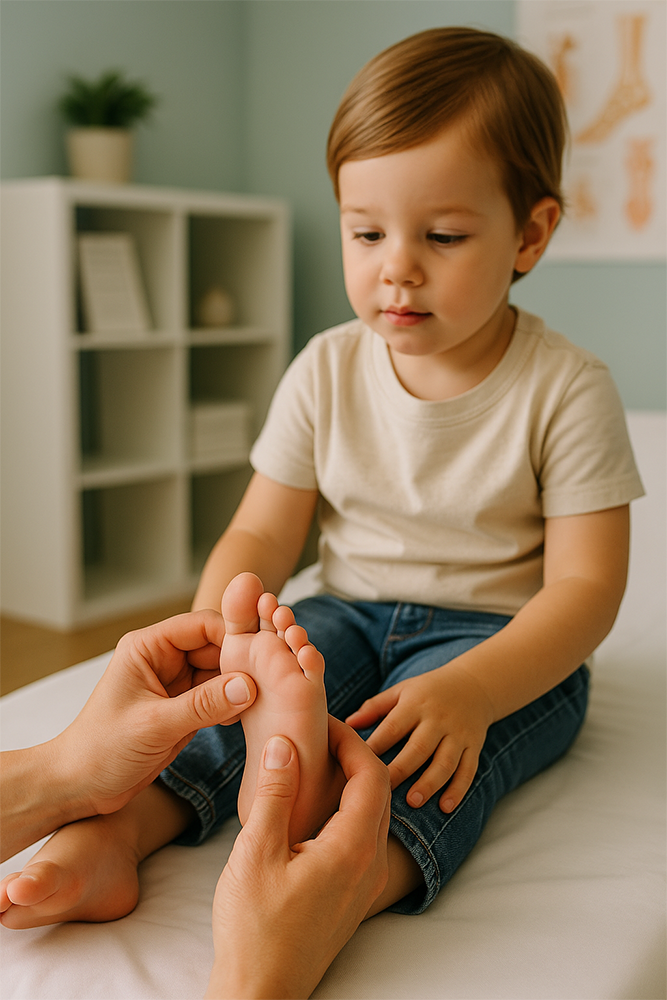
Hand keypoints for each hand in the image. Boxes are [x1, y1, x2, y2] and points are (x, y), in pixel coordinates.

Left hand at [60, 610, 258, 816]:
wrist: (81, 787)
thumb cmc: (101, 750)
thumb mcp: (155, 725)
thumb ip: (202, 705)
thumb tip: (247, 685)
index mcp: (148, 647)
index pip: (202, 625)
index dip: (234, 634)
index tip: (264, 652)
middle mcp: (163, 659)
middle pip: (217, 645)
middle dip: (243, 660)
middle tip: (274, 678)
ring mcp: (176, 684)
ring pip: (222, 671)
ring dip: (243, 683)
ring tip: (269, 696)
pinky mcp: (184, 708)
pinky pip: (219, 696)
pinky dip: (235, 703)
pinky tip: (249, 715)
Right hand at [206, 718, 390, 999]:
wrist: (262, 991)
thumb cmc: (254, 928)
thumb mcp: (256, 853)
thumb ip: (274, 795)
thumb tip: (285, 744)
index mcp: (352, 848)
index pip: (372, 775)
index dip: (352, 740)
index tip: (323, 722)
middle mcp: (370, 864)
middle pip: (380, 791)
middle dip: (355, 754)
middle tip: (319, 734)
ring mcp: (366, 882)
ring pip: (375, 815)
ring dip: (354, 782)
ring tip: (316, 762)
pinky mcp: (355, 895)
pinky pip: (365, 837)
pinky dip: (349, 809)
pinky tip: (315, 807)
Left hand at [346, 665, 494, 812]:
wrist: (473, 685)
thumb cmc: (426, 691)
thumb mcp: (400, 691)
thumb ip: (374, 707)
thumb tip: (346, 724)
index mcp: (415, 704)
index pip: (393, 727)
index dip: (377, 745)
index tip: (360, 764)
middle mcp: (437, 719)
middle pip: (419, 747)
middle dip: (402, 769)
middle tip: (385, 789)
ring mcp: (458, 734)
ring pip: (445, 761)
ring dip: (430, 783)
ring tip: (413, 802)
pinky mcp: (474, 746)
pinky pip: (468, 770)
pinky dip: (458, 789)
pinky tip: (446, 807)